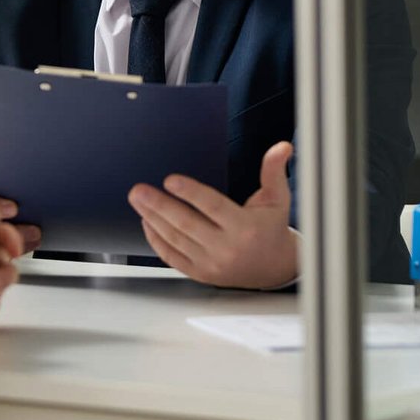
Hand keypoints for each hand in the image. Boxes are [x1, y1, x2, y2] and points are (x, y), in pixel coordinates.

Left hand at [128, 140, 298, 288]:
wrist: (274, 268)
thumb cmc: (271, 228)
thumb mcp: (278, 199)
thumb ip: (273, 171)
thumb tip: (282, 146)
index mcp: (245, 227)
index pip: (213, 207)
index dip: (191, 193)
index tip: (170, 180)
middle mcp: (227, 248)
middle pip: (187, 224)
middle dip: (159, 205)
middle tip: (139, 190)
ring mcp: (212, 264)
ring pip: (175, 239)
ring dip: (152, 218)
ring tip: (138, 200)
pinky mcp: (200, 274)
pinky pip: (172, 257)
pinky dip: (156, 240)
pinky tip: (146, 222)